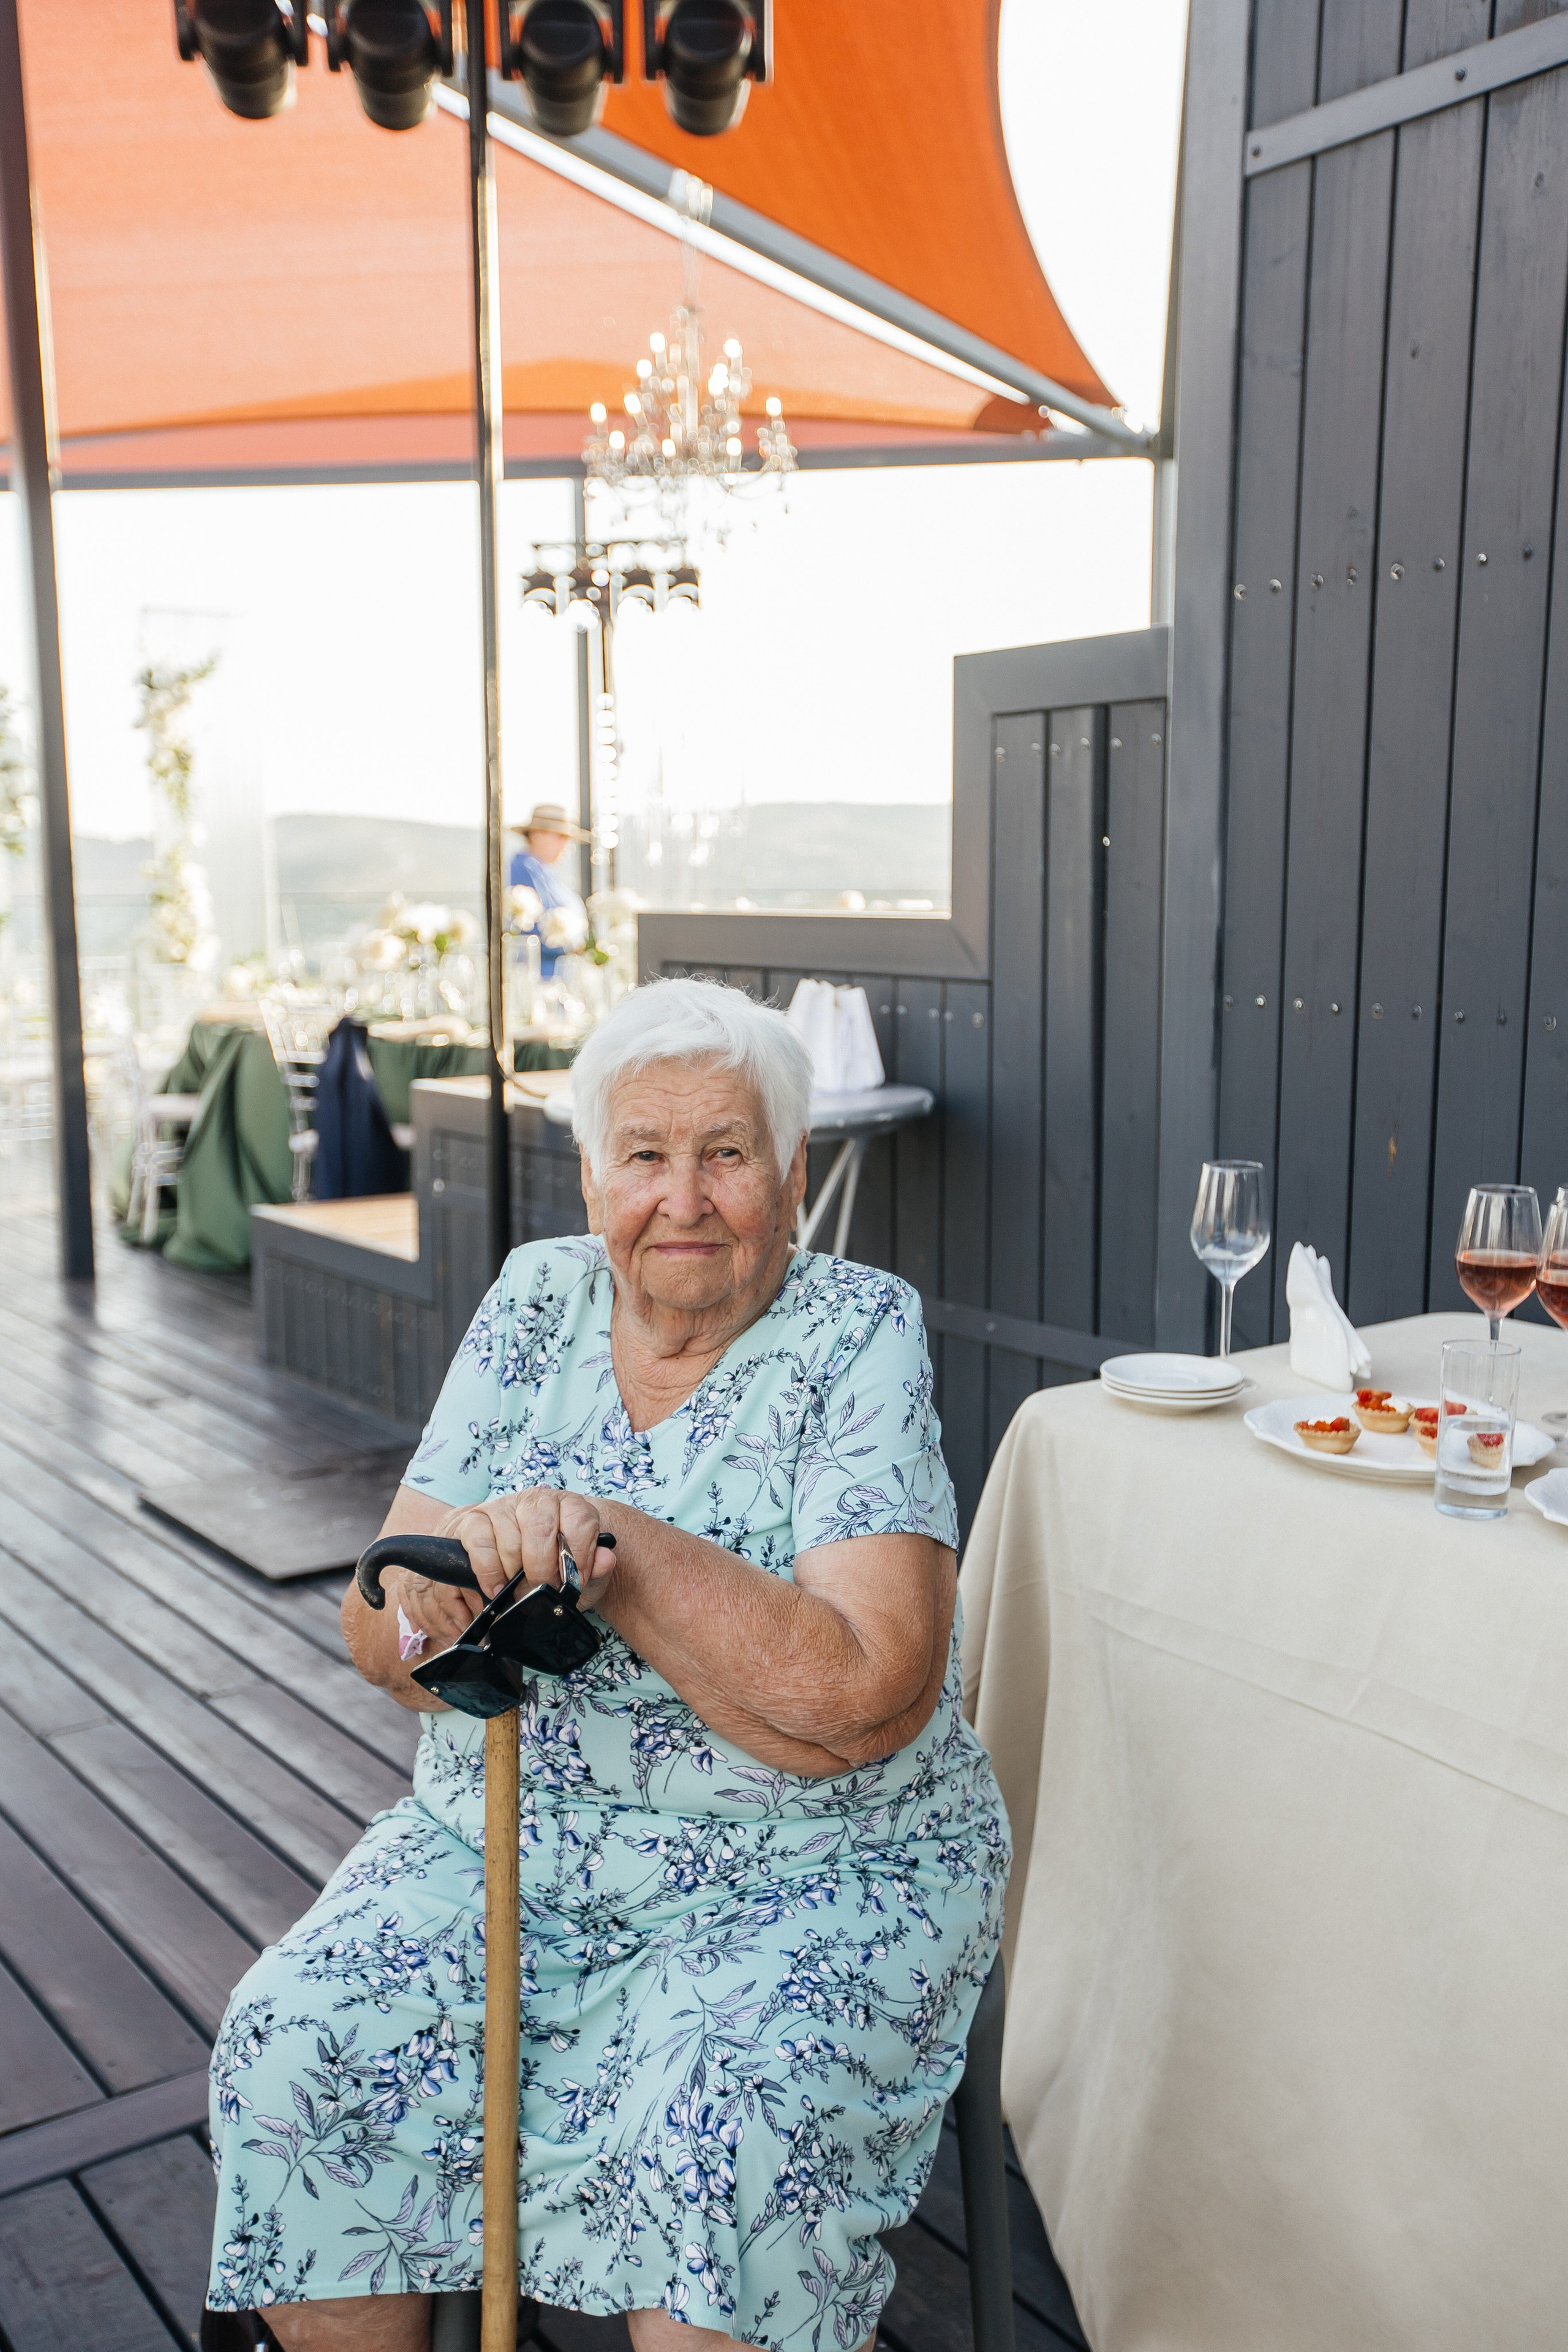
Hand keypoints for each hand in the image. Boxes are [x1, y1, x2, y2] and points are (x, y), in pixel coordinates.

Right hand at [436, 1487, 617, 1612]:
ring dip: (515, 1575)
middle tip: (544, 1590)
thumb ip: (598, 1569)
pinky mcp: (475, 1520)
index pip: (579, 1518)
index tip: (576, 1581)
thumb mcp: (581, 1577)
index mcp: (568, 1507)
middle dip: (543, 1568)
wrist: (515, 1565)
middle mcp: (536, 1500)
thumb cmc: (552, 1569)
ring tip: (520, 1592)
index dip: (579, 1553)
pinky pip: (480, 1542)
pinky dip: (489, 1571)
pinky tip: (496, 1588)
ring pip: (510, 1538)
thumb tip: (606, 1558)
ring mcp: (503, 1507)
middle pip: (541, 1528)